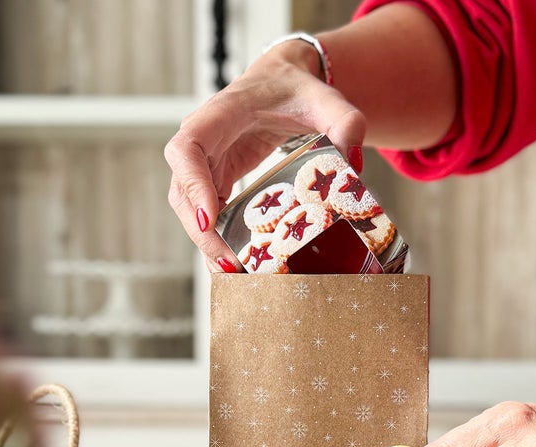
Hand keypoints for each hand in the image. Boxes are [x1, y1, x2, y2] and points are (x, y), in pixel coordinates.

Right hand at [163, 44, 364, 270]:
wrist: (284, 83)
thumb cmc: (298, 89)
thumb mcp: (326, 100)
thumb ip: (345, 121)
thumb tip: (353, 163)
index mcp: (220, 115)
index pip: (187, 149)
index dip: (192, 184)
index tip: (209, 218)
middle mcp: (203, 140)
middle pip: (182, 190)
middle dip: (200, 231)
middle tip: (229, 264)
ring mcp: (205, 163)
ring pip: (189, 208)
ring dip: (206, 243)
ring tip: (233, 274)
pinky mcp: (215, 180)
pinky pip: (206, 213)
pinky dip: (216, 240)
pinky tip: (235, 265)